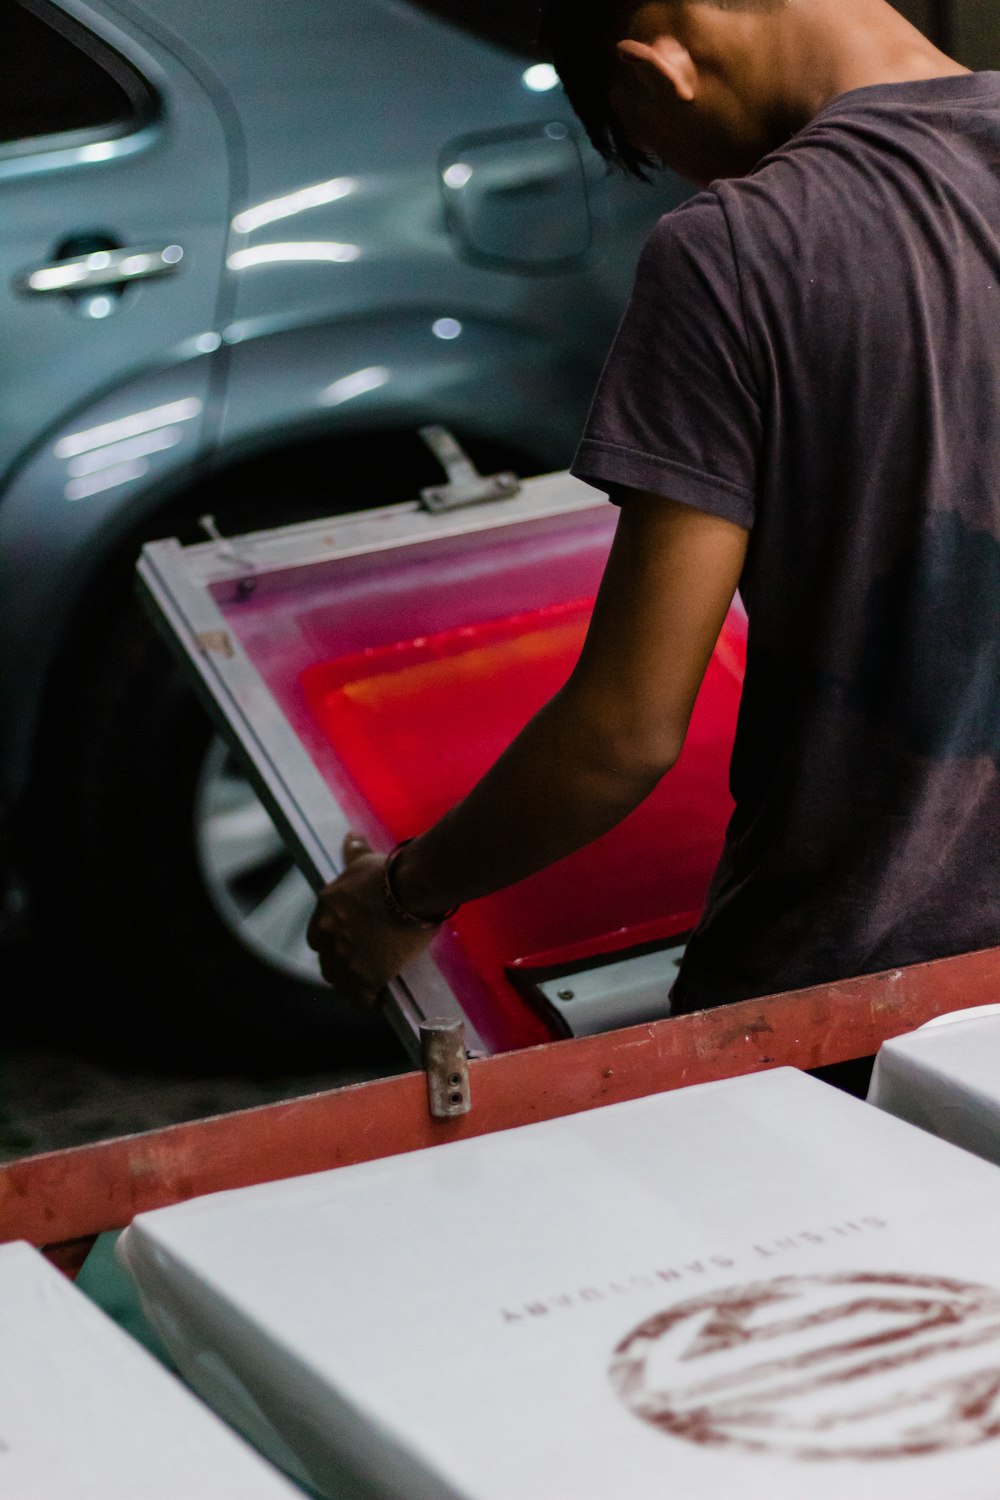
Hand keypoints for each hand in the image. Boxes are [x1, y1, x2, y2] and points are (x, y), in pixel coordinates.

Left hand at [306, 833, 438, 1006]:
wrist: (412, 888)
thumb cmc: (391, 872)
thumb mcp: (365, 861)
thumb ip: (353, 853)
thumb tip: (350, 837)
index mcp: (325, 907)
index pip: (317, 936)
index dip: (332, 943)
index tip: (346, 945)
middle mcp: (328, 933)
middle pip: (326, 962)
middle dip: (338, 965)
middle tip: (358, 966)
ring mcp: (345, 957)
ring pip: (339, 982)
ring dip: (350, 985)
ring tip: (366, 986)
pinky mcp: (365, 975)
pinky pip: (361, 998)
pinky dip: (368, 1000)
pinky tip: (377, 998)